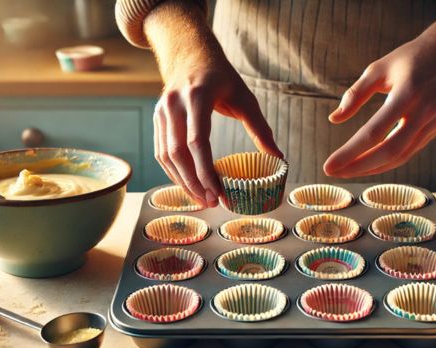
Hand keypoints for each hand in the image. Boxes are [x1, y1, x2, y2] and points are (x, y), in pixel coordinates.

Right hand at [153, 60, 281, 206]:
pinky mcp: (157, 119)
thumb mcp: (245, 98)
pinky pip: (161, 152)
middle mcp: (174, 104)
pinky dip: (173, 172)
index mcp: (197, 96)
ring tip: (202, 200)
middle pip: (178, 153)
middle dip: (194, 183)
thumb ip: (260, 129)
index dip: (206, 172)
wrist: (191, 55)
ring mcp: (161, 111)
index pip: (197, 142)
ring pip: (166, 156)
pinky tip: (189, 185)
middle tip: (212, 203)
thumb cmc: (222, 78)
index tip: (219, 193)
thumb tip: (279, 158)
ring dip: (182, 182)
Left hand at [324, 35, 435, 177]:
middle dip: (359, 167)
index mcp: (407, 93)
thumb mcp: (379, 68)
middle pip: (389, 152)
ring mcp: (433, 123)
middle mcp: (423, 112)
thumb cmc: (411, 58)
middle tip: (334, 173)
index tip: (329, 165)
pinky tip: (369, 164)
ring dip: (372, 169)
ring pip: (400, 157)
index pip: (374, 132)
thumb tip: (334, 119)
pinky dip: (387, 162)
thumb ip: (355, 94)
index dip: (350, 152)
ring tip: (347, 172)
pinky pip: (409, 152)